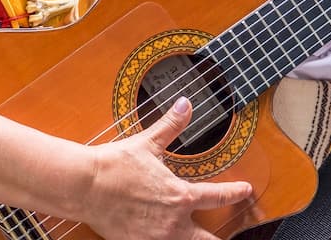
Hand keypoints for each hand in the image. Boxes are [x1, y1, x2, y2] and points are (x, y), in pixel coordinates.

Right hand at [80, 97, 252, 239]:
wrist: (85, 186)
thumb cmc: (114, 166)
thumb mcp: (146, 144)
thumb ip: (170, 126)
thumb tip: (186, 105)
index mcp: (180, 197)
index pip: (217, 196)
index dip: (235, 192)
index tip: (245, 190)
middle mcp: (173, 223)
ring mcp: (157, 238)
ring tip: (195, 237)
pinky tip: (161, 237)